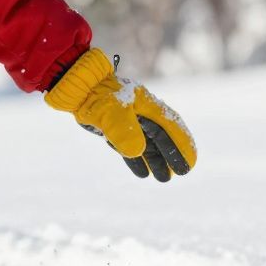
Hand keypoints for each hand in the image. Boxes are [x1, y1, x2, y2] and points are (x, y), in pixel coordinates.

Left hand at [43, 48, 195, 180]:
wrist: (75, 87)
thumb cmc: (95, 96)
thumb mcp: (110, 112)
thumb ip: (124, 130)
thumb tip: (137, 152)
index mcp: (146, 105)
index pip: (170, 127)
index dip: (181, 144)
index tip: (190, 162)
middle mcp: (140, 112)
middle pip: (161, 137)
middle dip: (171, 155)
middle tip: (182, 173)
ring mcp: (127, 119)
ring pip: (146, 143)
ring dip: (155, 160)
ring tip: (163, 179)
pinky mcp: (113, 126)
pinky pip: (129, 145)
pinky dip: (136, 158)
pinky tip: (141, 173)